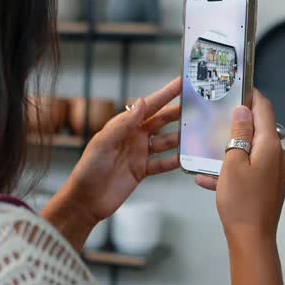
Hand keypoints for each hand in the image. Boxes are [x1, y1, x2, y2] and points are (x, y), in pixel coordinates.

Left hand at [43, 77, 182, 249]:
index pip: (149, 106)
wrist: (86, 201)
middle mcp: (133, 137)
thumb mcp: (103, 143)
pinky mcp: (142, 170)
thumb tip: (142, 102)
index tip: (181, 83)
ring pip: (166, 141)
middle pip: (161, 121)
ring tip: (199, 131)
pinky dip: (176, 161)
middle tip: (199, 104)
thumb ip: (124, 124)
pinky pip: (163, 163)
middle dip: (179, 112)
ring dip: (181, 137)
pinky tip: (188, 158)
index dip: (166, 94)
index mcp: (123, 125)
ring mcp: (139, 153)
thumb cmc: (88, 170)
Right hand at [195, 89, 284, 242]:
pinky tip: (210, 179)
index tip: (239, 89)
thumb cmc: (240, 202)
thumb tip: (243, 111)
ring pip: (253, 152)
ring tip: (207, 158)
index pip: (265, 110)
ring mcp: (278, 172)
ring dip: (232, 152)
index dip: (252, 97)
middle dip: (238, 127)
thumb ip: (238, 134)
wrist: (252, 239)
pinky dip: (235, 170)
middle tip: (217, 123)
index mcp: (271, 146)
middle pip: (259, 131)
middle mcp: (280, 156)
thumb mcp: (232, 163)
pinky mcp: (272, 187)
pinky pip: (252, 170)